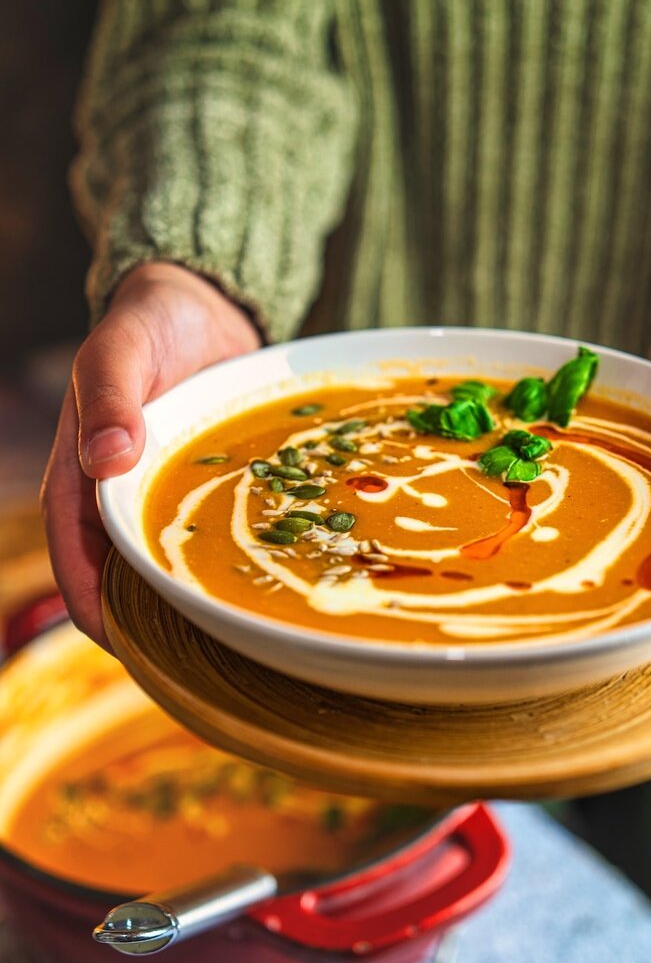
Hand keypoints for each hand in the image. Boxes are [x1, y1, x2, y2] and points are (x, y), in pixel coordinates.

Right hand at [41, 263, 260, 648]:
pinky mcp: (197, 494)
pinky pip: (205, 541)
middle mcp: (117, 500)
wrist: (198, 306)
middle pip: (121, 581)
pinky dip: (222, 567)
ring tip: (236, 636)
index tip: (130, 646)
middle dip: (149, 622)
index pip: (74, 561)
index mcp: (80, 478)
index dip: (95, 608)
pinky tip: (264, 585)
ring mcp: (158, 501)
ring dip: (188, 601)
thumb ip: (109, 396)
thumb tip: (106, 458)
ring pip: (165, 568)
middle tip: (201, 657)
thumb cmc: (149, 322)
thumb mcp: (120, 349)